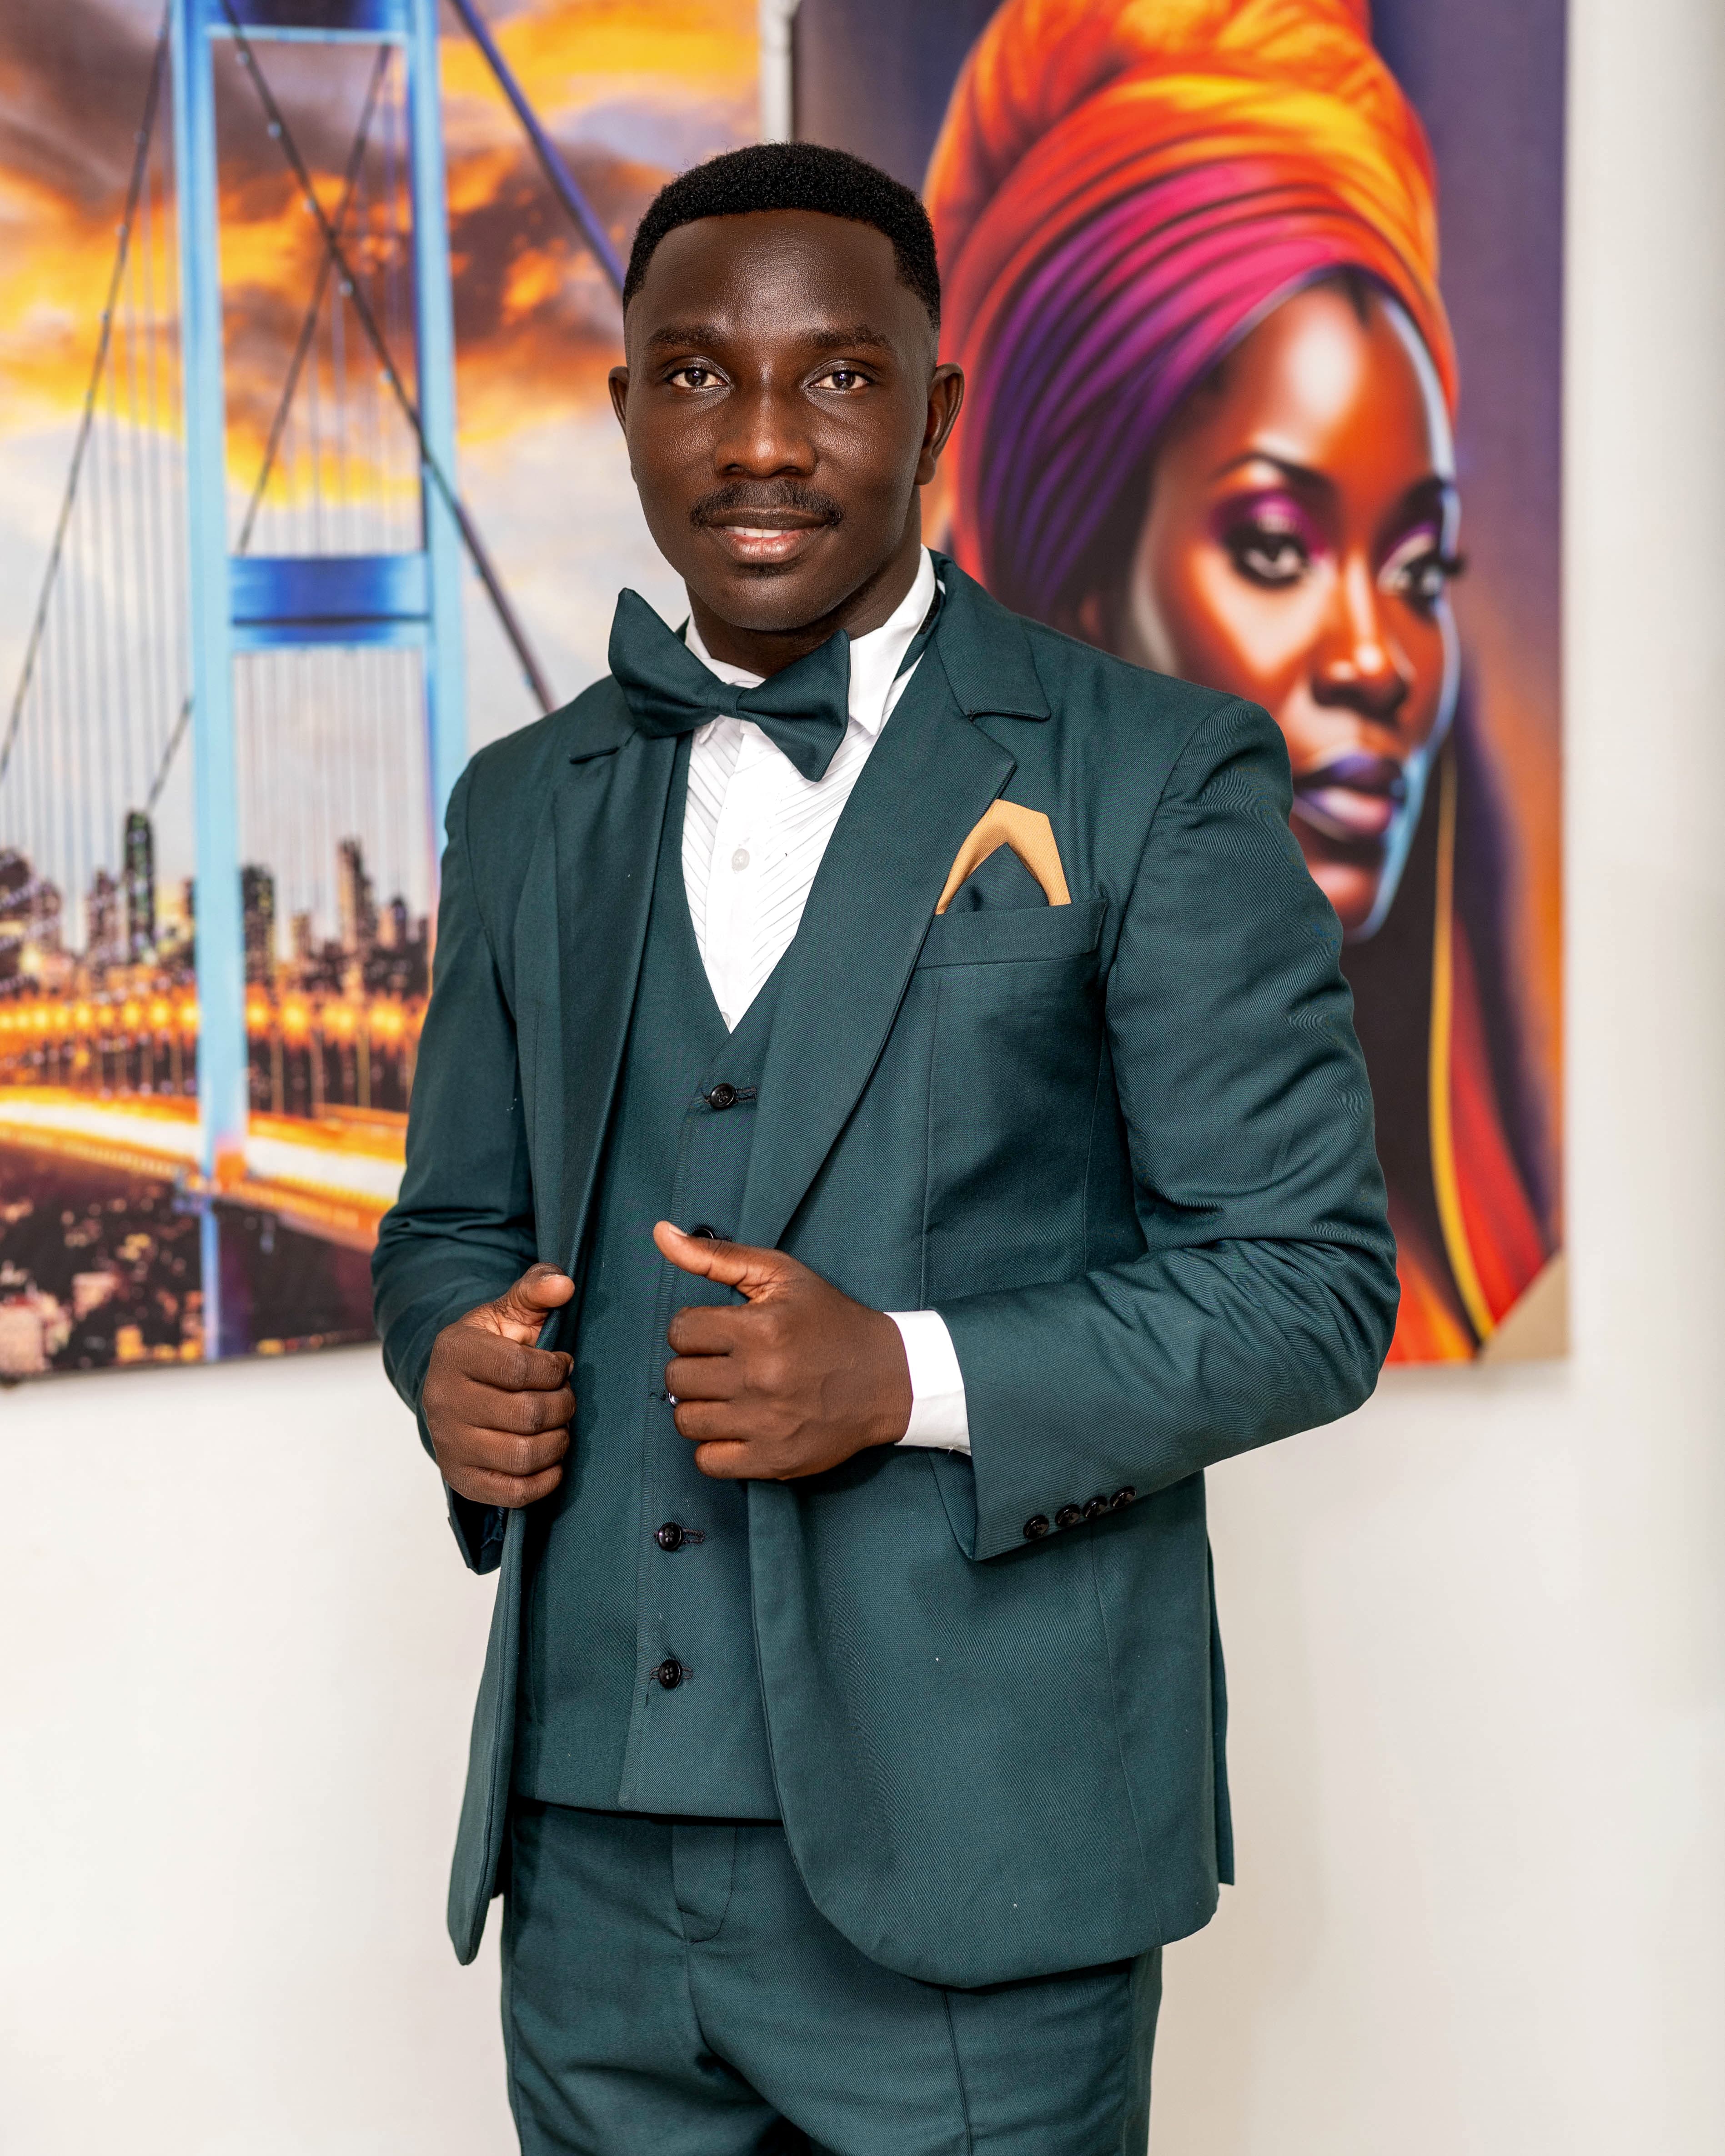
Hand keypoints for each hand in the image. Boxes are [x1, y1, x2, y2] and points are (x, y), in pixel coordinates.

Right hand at [421, 1264, 575, 1507]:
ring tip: (559, 1427)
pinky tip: (552, 1460)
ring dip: (557, 1443)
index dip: (554, 1370)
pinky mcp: (460, 1477)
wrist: (458, 1385)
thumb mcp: (511, 1310)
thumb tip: (564, 1285)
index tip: (561, 1366)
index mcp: (455, 1351)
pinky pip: (512, 1493)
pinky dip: (544, 1481)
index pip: (519, 1369)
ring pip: (522, 1456)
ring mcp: (448, 1442)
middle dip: (562, 1406)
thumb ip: (537, 1289)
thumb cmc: (493, 1346)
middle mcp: (442, 1399)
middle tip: (566, 1399)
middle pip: (527, 1415)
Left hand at [655, 1222, 912, 1479]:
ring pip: (686, 1421)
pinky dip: (715, 1446)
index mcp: (761, 1328)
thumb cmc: (829, 1321)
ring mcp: (766, 1424)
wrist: (888, 1377)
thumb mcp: (781, 1275)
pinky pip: (708, 1462)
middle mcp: (761, 1378)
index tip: (718, 1333)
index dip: (694, 1329)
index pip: (680, 1332)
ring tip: (728, 1395)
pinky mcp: (774, 1460)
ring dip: (700, 1407)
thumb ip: (716, 1256)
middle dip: (693, 1367)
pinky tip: (738, 1426)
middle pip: (677, 1378)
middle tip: (723, 1364)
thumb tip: (660, 1233)